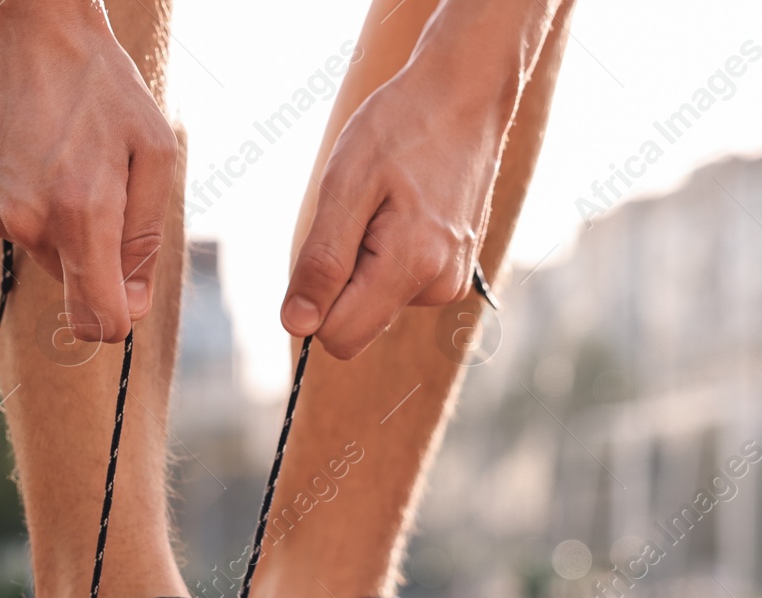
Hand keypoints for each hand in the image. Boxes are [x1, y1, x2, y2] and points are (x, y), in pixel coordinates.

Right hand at [0, 0, 177, 340]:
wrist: (15, 16)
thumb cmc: (98, 80)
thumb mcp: (151, 151)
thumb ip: (144, 240)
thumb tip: (131, 308)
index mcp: (80, 216)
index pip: (98, 322)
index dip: (117, 315)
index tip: (124, 289)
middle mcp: (24, 222)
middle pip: (66, 279)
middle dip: (85, 244)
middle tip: (89, 174)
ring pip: (30, 245)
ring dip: (47, 215)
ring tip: (49, 149)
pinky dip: (9, 195)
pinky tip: (14, 145)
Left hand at [281, 27, 524, 358]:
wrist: (464, 95)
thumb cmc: (399, 128)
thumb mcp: (344, 187)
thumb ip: (321, 263)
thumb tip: (297, 326)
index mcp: (412, 267)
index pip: (340, 337)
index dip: (314, 304)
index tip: (319, 251)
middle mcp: (439, 286)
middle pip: (357, 324)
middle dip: (338, 282)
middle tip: (354, 217)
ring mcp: (451, 281)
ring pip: (375, 303)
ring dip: (363, 261)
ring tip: (385, 203)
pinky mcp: (454, 271)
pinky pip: (397, 285)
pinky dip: (385, 254)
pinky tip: (402, 209)